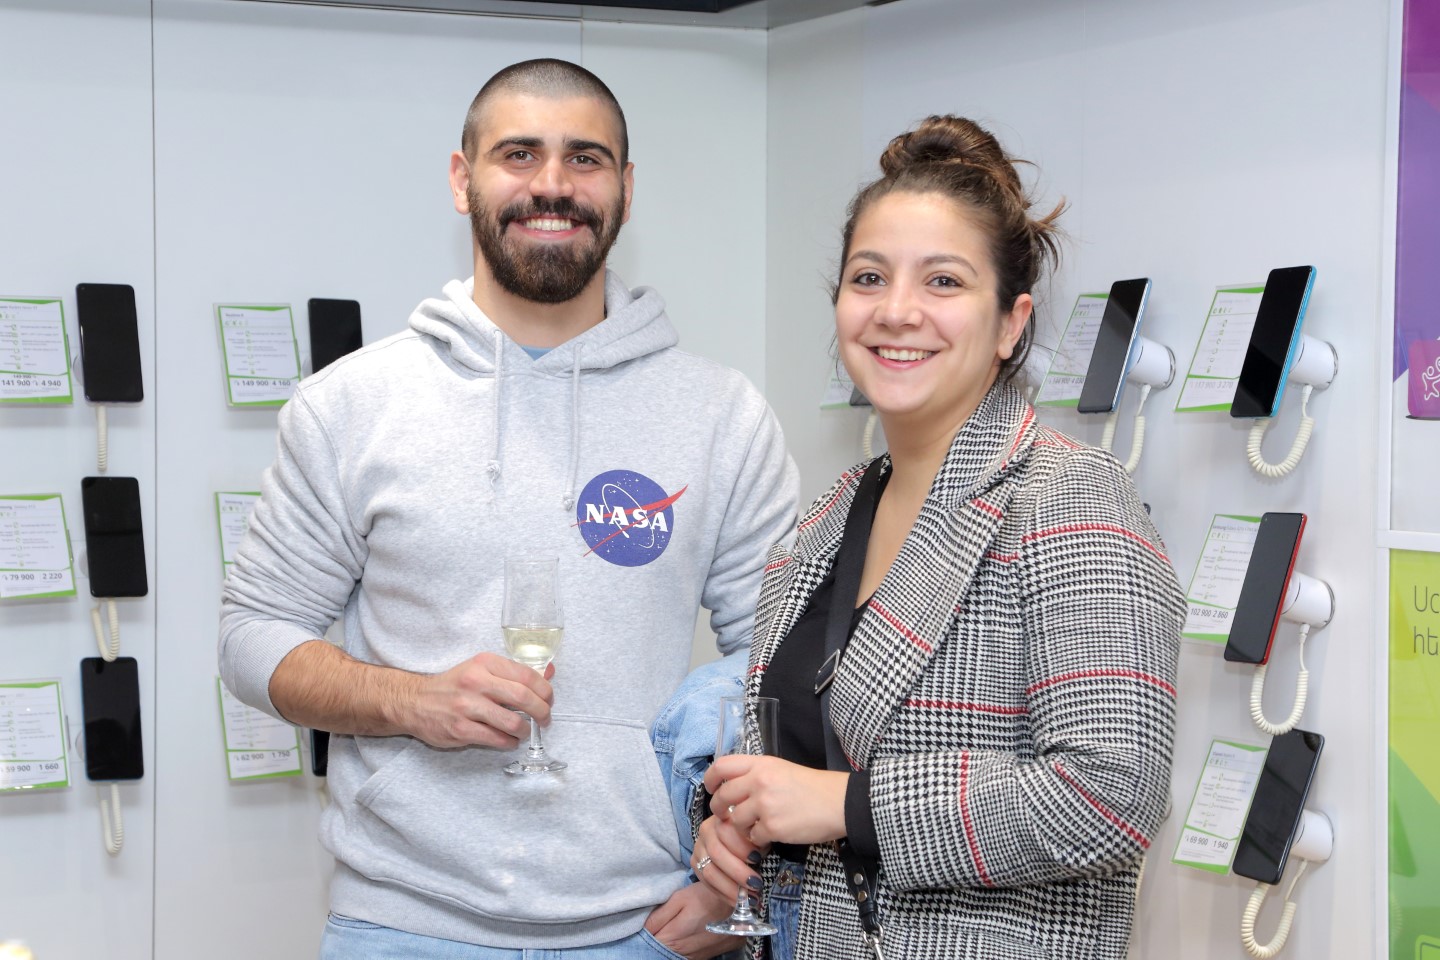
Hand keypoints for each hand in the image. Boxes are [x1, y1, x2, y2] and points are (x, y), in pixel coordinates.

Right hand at [402, 653, 554, 749]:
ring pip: (512, 722)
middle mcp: (476, 682)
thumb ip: (514, 672)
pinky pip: (496, 739)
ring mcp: (467, 707)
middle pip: (523, 697)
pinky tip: (509, 740)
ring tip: (524, 731)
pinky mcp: (460, 729)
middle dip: (542, 711)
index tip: (549, 699)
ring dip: (525, 730)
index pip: (526, 675)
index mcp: (484, 663)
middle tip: (545, 718)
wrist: (414, 701)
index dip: (545, 689)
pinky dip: (509, 742)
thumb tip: (550, 672)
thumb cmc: (454, 685)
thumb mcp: (481, 669)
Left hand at [644, 883, 742, 958]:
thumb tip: (643, 931)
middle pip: (663, 952)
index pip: (652, 943)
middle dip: (658, 941)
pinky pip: (691, 957)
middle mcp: (687, 951)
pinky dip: (685, 949)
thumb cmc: (706, 894)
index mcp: (676, 935)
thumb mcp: (680, 898)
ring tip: (676, 930)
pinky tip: (686, 938)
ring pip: (676, 956)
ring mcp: (700, 956)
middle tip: (663, 927)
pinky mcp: (711, 956)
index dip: (647, 935)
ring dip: (672, 946)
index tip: (649, 926)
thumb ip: (659, 916)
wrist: (739, 899)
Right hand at [692, 813, 763, 904]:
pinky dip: (724, 894)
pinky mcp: (695, 863)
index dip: (741, 846)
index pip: (726, 831)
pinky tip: (739, 901)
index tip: (758, 858)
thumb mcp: (757, 835)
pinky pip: (706, 883)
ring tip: (750, 897)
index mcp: (723, 817)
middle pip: (717, 853)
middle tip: (757, 884)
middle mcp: (706, 830)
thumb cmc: (752, 840)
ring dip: (732, 888)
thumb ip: (758, 839)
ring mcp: (698, 847)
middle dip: (738, 872)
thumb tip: (765, 849)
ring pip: (710, 871)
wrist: (736, 848)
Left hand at [704, 755, 848, 847]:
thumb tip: (734, 789)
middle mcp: (759, 781)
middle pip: (722, 796)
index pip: (721, 765)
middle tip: (725, 815)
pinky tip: (771, 834)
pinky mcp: (772, 827)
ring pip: (735, 820)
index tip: (711, 788)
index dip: (710, 778)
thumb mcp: (782, 769)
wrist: (840, 803)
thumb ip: (757, 775)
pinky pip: (752, 836)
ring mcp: (765, 805)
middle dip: (719, 808)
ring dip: (742, 826)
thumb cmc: (814, 787)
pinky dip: (759, 838)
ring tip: (755, 825)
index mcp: (761, 764)